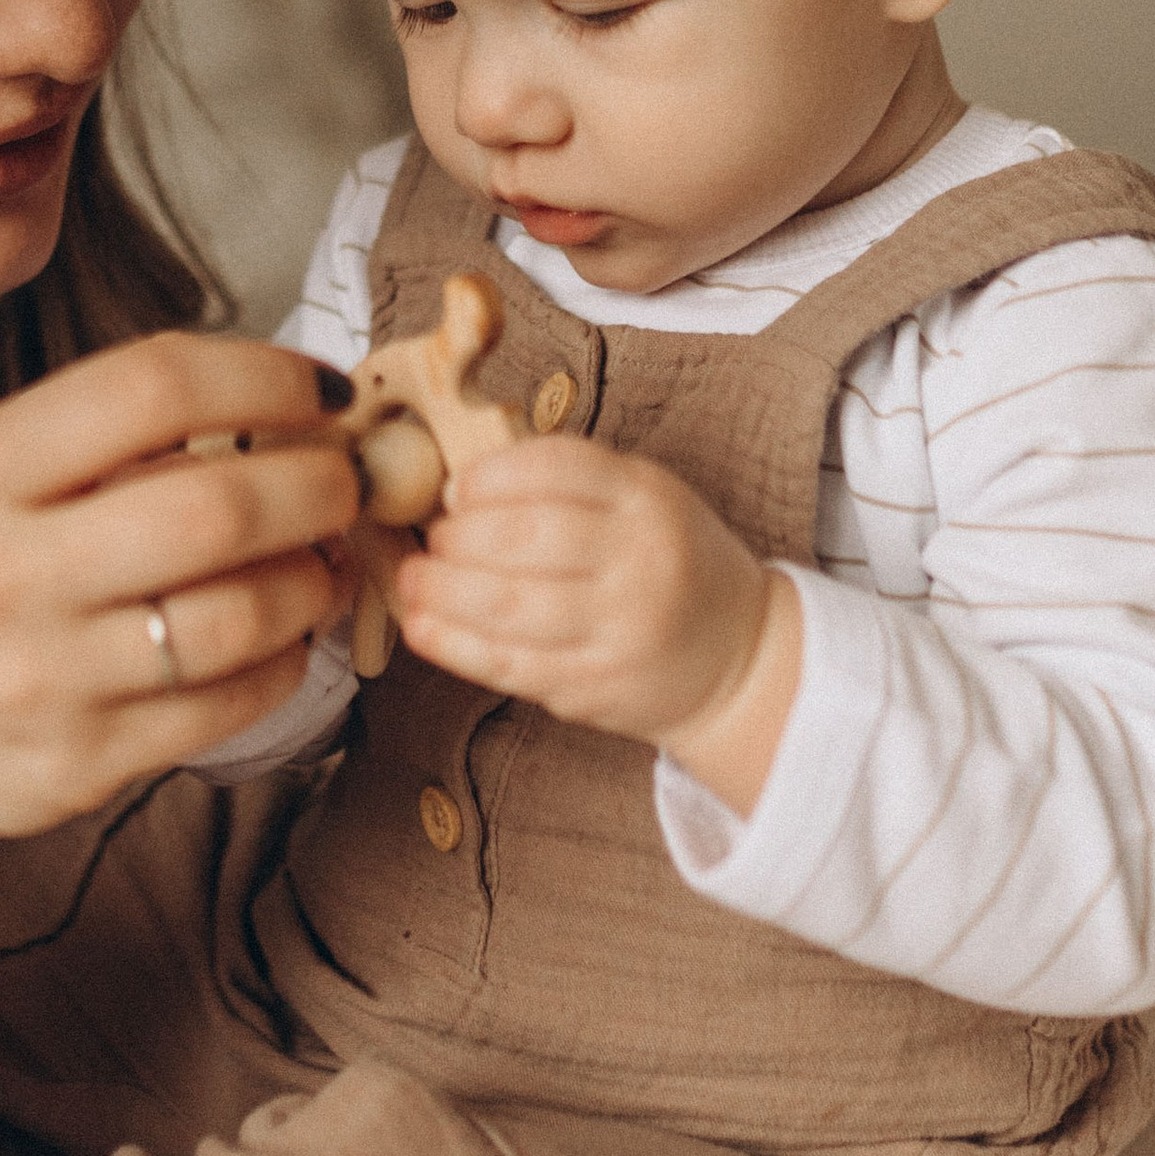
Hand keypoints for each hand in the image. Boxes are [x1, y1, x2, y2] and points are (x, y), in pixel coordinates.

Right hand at [0, 335, 358, 1039]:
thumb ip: (105, 435)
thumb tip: (275, 404)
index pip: (151, 388)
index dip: (263, 377)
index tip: (318, 391)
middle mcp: (8, 573)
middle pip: (215, 509)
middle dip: (317, 486)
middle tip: (345, 483)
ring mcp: (45, 679)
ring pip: (238, 617)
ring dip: (312, 581)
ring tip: (320, 562)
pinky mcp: (81, 765)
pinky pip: (230, 707)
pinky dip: (284, 663)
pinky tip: (280, 638)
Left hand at [393, 437, 802, 809]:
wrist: (738, 657)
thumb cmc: (672, 563)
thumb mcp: (644, 499)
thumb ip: (568, 484)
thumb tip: (458, 489)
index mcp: (648, 499)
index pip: (555, 469)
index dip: (489, 475)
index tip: (457, 488)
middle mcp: (639, 561)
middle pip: (524, 538)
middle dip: (459, 535)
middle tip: (436, 538)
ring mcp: (618, 630)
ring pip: (508, 605)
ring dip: (443, 589)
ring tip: (416, 578)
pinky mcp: (593, 686)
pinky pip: (508, 664)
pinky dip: (453, 644)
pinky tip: (423, 625)